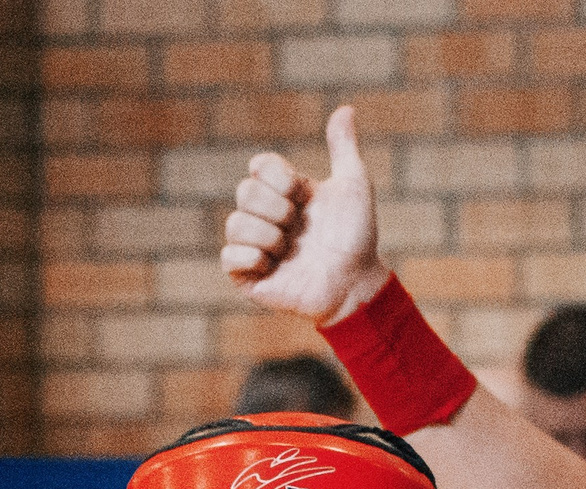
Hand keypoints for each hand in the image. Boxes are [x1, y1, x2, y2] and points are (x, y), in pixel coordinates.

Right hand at [223, 106, 390, 327]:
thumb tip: (345, 109)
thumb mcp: (353, 185)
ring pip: (235, 223)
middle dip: (277, 207)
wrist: (356, 283)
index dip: (280, 177)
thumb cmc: (358, 237)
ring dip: (268, 234)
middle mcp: (265, 217)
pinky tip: (274, 264)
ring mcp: (254, 247)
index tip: (305, 195)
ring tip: (289, 249)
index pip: (259, 166)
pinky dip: (251, 257)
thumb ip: (343, 148)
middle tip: (298, 226)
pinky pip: (228, 257)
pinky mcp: (248, 278)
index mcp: (283, 193)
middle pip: (244, 192)